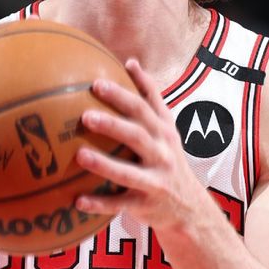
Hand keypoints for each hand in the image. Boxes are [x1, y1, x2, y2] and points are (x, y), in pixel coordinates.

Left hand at [75, 59, 211, 231]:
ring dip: (103, 164)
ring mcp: (155, 181)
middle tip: (85, 116)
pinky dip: (99, 204)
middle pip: (137, 135)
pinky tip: (77, 201)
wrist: (191, 208)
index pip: (143, 107)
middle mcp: (162, 154)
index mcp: (163, 132)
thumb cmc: (169, 158)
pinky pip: (119, 205)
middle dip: (112, 125)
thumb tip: (131, 61)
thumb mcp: (167, 127)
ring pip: (128, 173)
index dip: (122, 93)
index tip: (96, 83)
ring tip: (80, 155)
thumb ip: (151, 96)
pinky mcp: (145, 206)